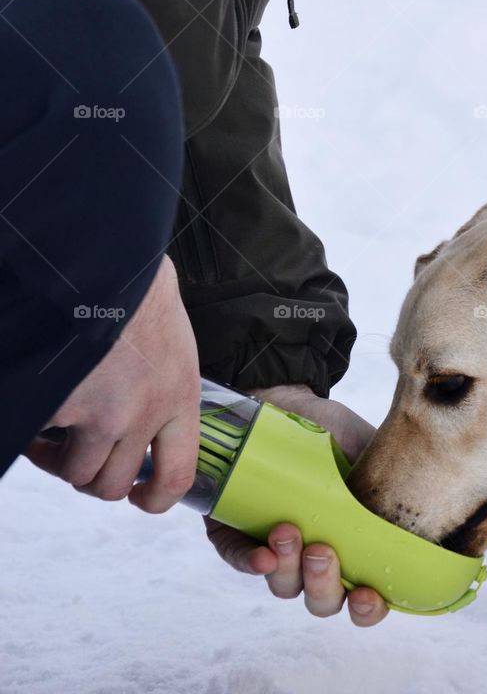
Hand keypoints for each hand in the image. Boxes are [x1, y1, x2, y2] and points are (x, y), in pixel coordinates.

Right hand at [25, 254, 200, 512]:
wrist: (104, 259)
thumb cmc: (138, 288)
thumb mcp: (172, 341)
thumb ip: (163, 387)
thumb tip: (146, 420)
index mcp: (179, 394)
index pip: (178, 474)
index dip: (157, 498)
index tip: (140, 497)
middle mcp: (143, 412)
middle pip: (113, 485)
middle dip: (92, 476)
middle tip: (78, 453)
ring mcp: (98, 412)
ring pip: (74, 471)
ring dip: (59, 458)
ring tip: (52, 431)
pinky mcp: (59, 404)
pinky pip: (39, 437)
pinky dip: (34, 429)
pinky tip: (40, 401)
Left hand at [205, 384, 388, 626]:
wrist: (287, 397)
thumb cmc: (334, 431)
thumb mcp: (370, 453)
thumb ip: (393, 482)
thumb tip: (427, 501)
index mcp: (353, 546)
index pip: (365, 598)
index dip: (368, 609)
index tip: (368, 594)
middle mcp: (315, 556)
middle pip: (322, 601)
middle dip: (324, 585)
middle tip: (322, 550)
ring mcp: (274, 548)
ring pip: (283, 585)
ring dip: (288, 568)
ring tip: (287, 530)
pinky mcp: (235, 532)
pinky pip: (239, 559)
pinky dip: (249, 562)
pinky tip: (262, 553)